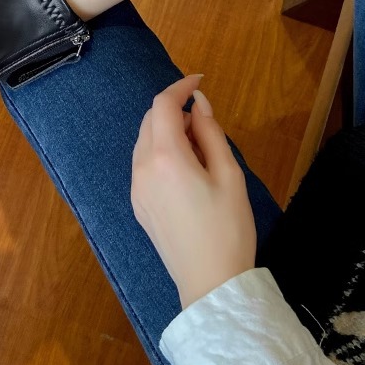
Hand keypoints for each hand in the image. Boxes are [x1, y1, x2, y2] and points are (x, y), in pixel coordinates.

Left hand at [130, 74, 256, 309]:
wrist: (210, 284)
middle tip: (206, 121)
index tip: (199, 80)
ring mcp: (136, 187)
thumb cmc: (228, 228)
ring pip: (144, 141)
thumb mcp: (229, 175)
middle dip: (173, 110)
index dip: (180, 87)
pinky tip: (185, 168)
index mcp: (165, 157)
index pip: (163, 105)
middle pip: (149, 120)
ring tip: (200, 147)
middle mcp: (142, 167)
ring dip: (166, 131)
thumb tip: (198, 103)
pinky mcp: (137, 203)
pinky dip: (160, 152)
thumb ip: (211, 132)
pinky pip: (143, 163)